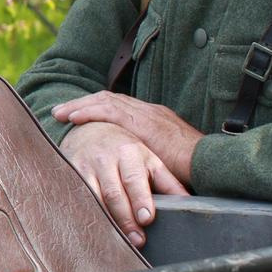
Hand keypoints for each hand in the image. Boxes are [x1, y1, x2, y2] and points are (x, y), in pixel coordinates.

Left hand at [51, 91, 202, 187]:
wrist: (211, 161)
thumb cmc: (194, 166)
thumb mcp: (168, 157)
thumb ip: (151, 158)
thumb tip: (136, 171)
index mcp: (154, 117)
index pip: (121, 106)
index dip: (98, 108)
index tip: (79, 113)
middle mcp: (148, 111)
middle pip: (109, 99)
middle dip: (83, 103)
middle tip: (61, 111)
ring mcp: (145, 114)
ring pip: (105, 101)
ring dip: (79, 106)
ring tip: (59, 113)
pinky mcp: (142, 122)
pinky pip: (109, 112)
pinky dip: (89, 113)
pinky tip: (73, 118)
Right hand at [56, 120, 187, 245]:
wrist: (89, 130)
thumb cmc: (126, 151)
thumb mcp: (149, 160)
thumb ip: (168, 182)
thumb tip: (188, 203)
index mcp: (130, 153)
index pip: (134, 179)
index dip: (140, 200)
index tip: (147, 219)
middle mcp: (106, 158)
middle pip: (114, 193)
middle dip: (126, 218)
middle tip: (137, 240)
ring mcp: (85, 166)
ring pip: (94, 198)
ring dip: (107, 220)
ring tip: (119, 240)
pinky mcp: (69, 173)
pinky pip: (77, 197)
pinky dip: (85, 213)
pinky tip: (94, 228)